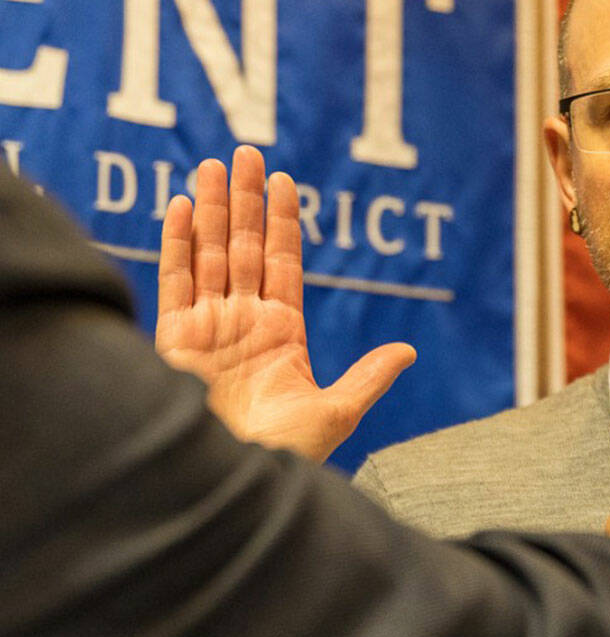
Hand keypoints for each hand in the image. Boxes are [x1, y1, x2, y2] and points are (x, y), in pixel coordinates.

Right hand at [156, 145, 416, 460]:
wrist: (236, 482)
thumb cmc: (286, 455)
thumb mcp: (338, 412)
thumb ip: (368, 377)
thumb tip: (408, 351)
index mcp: (282, 336)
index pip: (283, 265)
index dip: (283, 223)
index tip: (286, 183)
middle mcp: (243, 324)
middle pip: (243, 248)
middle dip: (245, 202)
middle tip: (248, 154)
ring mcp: (207, 328)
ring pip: (209, 254)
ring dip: (211, 210)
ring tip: (215, 165)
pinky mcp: (174, 340)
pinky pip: (174, 281)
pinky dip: (176, 244)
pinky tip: (181, 207)